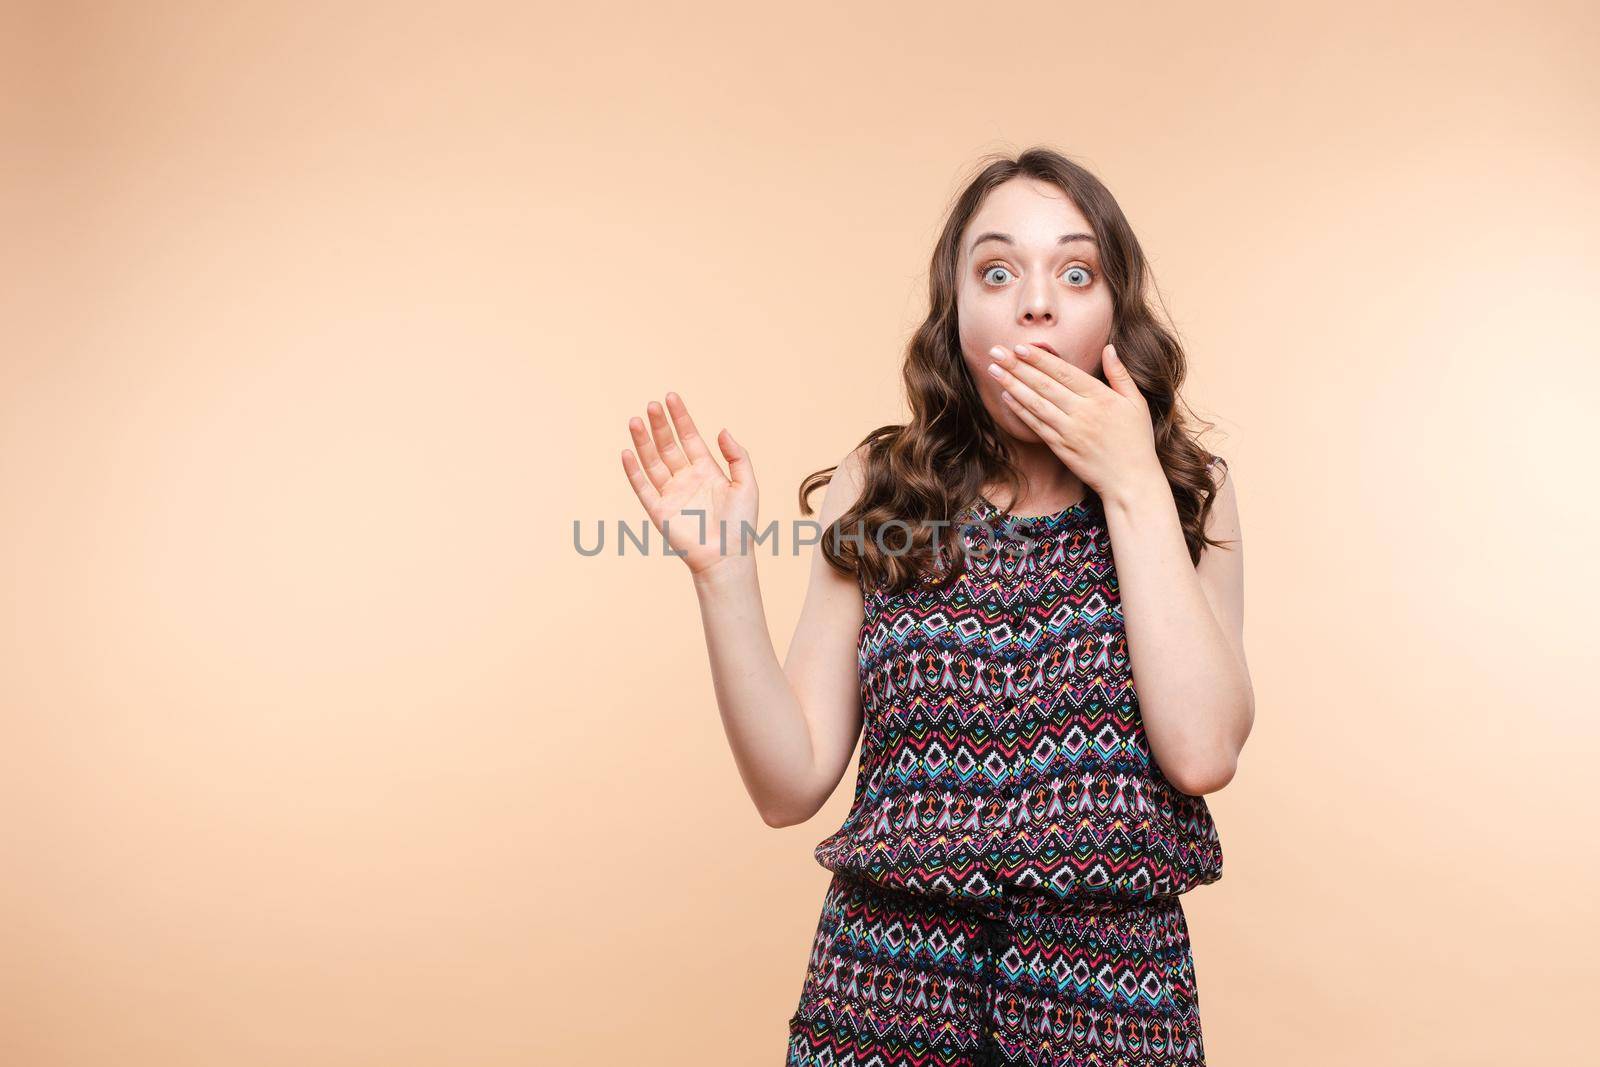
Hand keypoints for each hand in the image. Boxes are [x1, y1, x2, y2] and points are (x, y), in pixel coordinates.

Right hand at [620, 392, 757, 577]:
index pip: (689, 437)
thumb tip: (722, 430)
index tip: (671, 397)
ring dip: (643, 441)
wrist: (727, 557)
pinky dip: (634, 471)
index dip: (680, 417)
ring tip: (635, 420)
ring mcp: (671, 493)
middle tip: (651, 404)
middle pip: (668, 445)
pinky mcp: (659, 510)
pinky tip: (627, 452)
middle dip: (660, 424)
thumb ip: (737, 455)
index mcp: (706, 470)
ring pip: (652, 461)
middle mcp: (686, 478)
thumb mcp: (747, 484)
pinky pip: (642, 487)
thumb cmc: (741, 525)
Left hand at [985, 342, 1162, 499]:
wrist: (1130, 480)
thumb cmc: (1135, 439)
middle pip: (1044, 385)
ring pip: (1035, 404)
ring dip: (1012, 385)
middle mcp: (1082, 413)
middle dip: (1017, 366)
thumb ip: (1120, 374)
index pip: (1064, 372)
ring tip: (994, 370)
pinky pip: (1036, 426)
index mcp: (1100, 397)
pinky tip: (1006, 396)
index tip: (1020, 346)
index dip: (1040, 359)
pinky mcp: (1060, 448)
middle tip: (996, 352)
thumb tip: (1108, 348)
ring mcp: (1069, 432)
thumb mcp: (1136, 402)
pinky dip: (1020, 410)